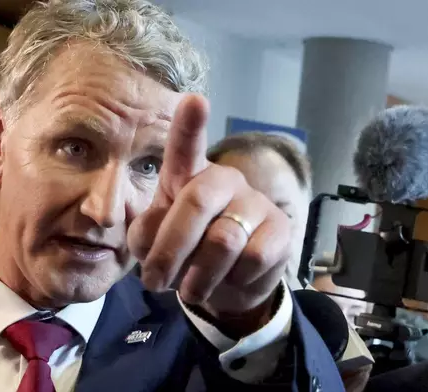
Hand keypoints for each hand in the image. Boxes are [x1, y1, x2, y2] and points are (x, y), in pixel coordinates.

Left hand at [128, 94, 290, 333]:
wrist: (225, 283)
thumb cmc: (183, 250)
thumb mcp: (153, 242)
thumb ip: (145, 234)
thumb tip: (154, 237)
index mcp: (187, 176)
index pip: (187, 146)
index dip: (190, 125)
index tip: (194, 100)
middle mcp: (223, 180)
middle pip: (196, 203)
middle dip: (169, 250)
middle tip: (155, 282)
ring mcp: (255, 202)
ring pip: (223, 240)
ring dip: (197, 276)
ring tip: (189, 291)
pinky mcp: (281, 229)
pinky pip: (252, 260)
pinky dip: (231, 282)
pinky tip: (228, 281)